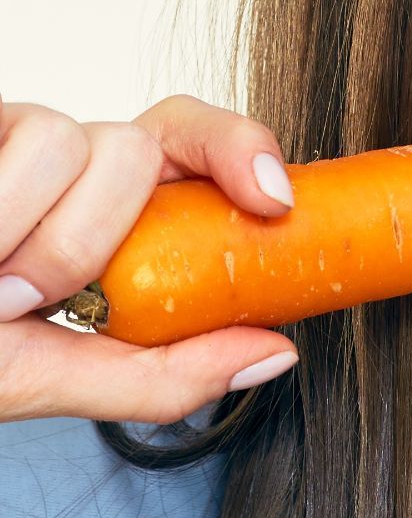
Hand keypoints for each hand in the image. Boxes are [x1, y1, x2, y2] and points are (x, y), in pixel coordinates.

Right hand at [0, 92, 300, 422]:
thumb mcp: (52, 380)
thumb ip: (164, 373)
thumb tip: (278, 352)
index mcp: (110, 213)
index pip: (198, 144)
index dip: (244, 149)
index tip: (274, 200)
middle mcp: (66, 164)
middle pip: (144, 139)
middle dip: (99, 229)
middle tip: (42, 297)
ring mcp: (7, 137)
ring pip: (72, 137)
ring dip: (31, 236)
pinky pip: (14, 139)